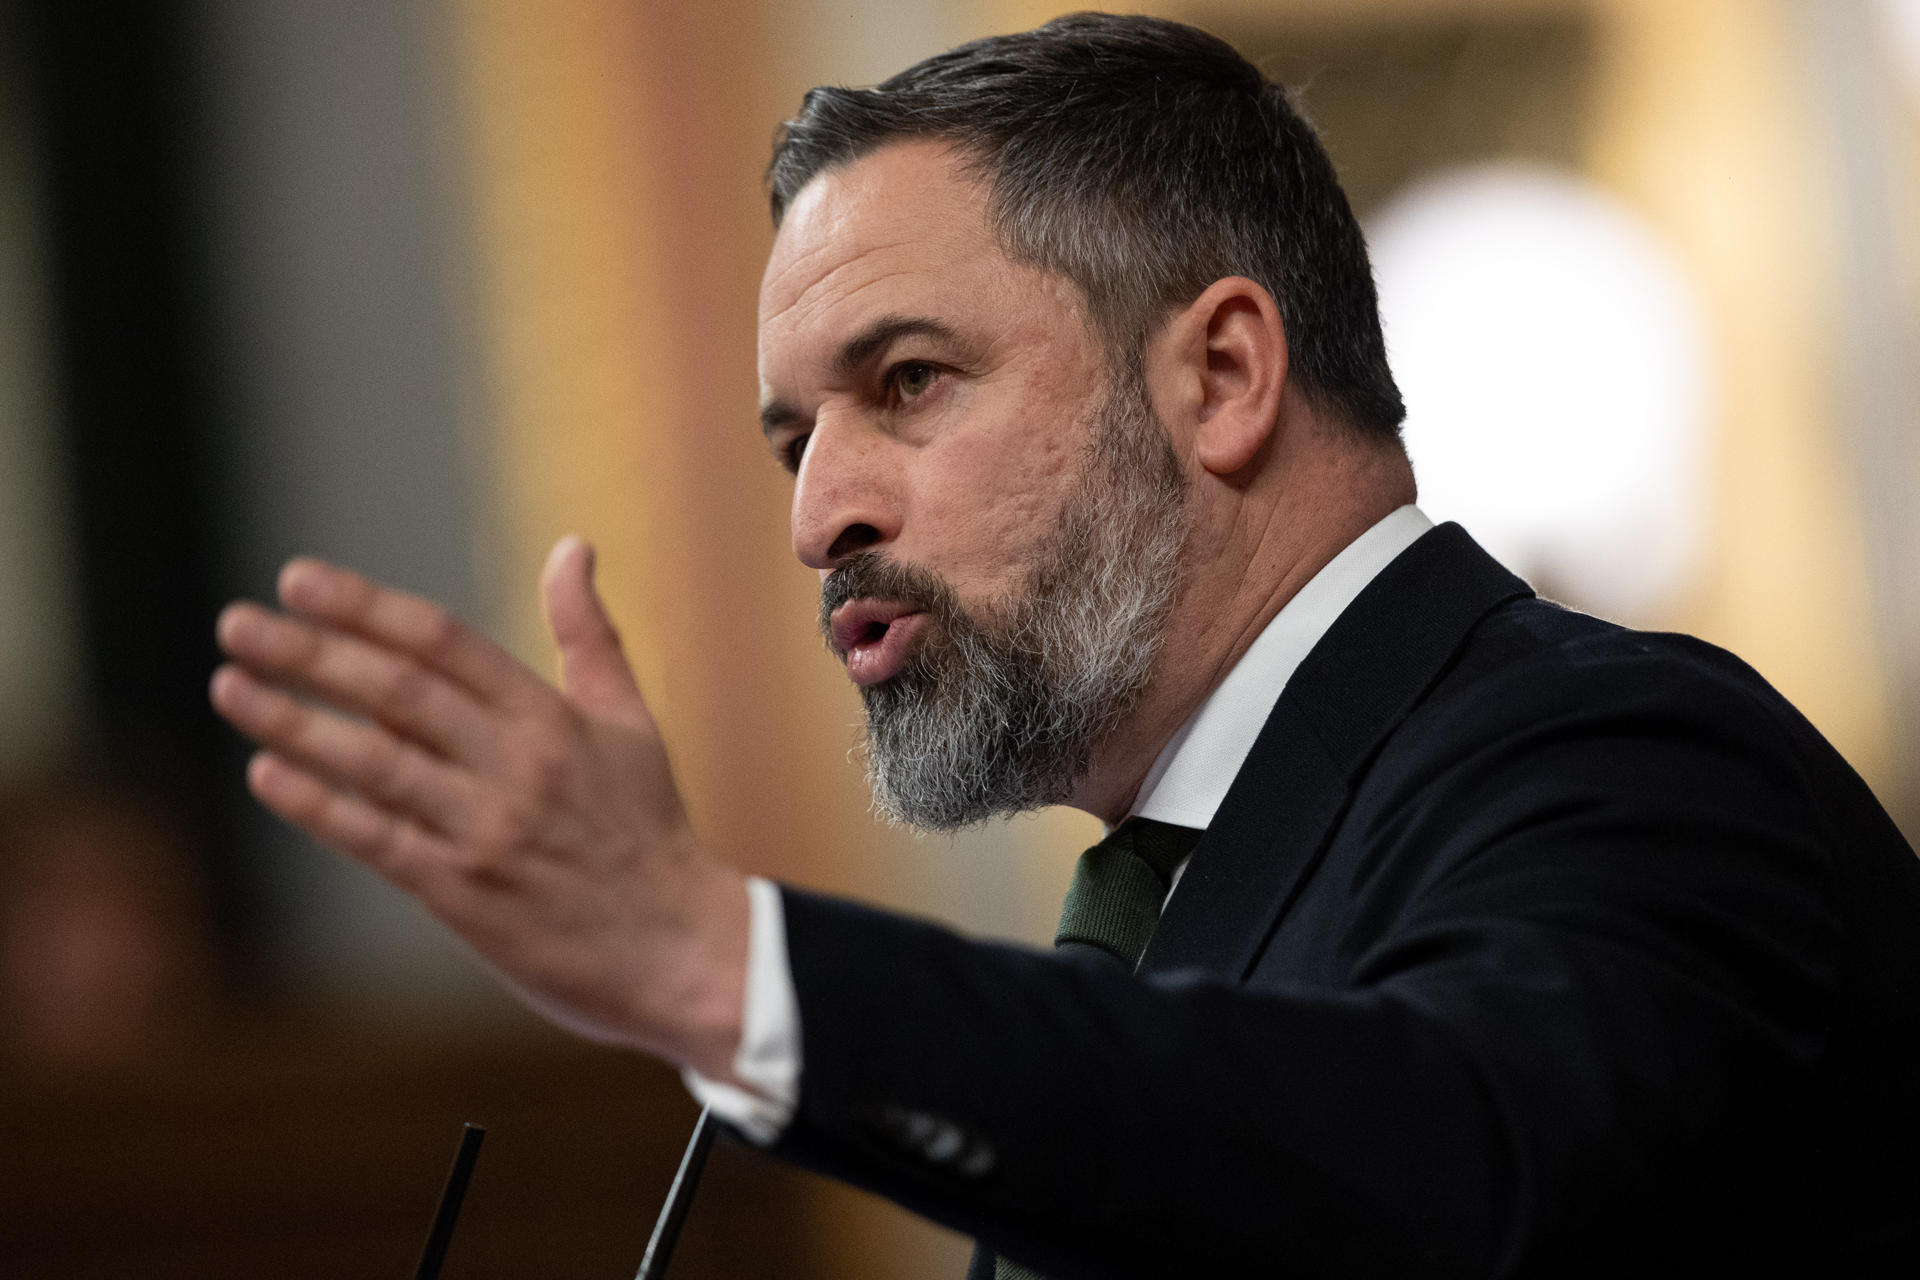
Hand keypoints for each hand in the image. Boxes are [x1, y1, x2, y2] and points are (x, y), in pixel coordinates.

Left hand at [209, 537, 749, 1075]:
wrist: (681, 948)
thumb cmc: (649, 832)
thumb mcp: (630, 723)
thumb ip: (590, 636)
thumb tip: (573, 546)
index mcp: (553, 718)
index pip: (444, 643)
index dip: (365, 607)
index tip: (298, 580)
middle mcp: (517, 766)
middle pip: (397, 693)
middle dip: (309, 651)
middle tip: (238, 623)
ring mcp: (488, 831)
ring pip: (374, 763)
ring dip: (293, 721)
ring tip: (230, 685)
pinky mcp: (464, 895)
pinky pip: (377, 840)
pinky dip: (318, 805)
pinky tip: (266, 772)